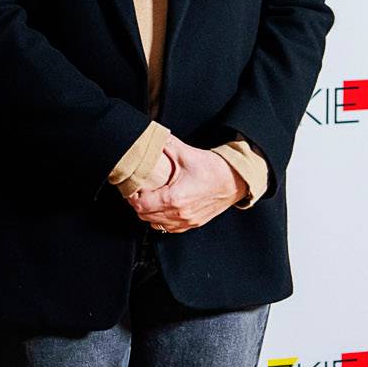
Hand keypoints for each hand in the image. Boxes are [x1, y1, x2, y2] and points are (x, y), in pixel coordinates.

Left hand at [127, 136, 244, 234]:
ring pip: (155, 224)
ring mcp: (186, 221)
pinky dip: (162, 220)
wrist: (235, 181)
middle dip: (138, 204)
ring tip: (149, 199)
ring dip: (149, 213)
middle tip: (138, 192)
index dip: (132, 197)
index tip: (132, 188)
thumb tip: (151, 138)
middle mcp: (179, 214)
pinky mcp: (193, 224)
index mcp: (175, 198)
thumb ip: (165, 145)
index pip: (141, 205)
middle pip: (145, 216)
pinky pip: (169, 228)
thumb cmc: (213, 169)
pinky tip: (162, 208)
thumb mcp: (186, 153)